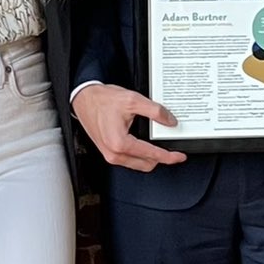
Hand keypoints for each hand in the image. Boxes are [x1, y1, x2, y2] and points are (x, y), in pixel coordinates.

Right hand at [72, 82, 187, 172]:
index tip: (180, 156)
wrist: (84, 98)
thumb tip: (170, 121)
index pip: (152, 155)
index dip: (169, 157)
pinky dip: (141, 154)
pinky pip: (130, 160)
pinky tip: (146, 144)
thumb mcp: (133, 100)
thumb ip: (155, 111)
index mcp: (120, 143)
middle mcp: (114, 153)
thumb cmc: (101, 100)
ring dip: (151, 157)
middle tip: (171, 148)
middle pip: (147, 164)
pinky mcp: (109, 153)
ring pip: (139, 164)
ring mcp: (110, 155)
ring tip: (159, 145)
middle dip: (161, 158)